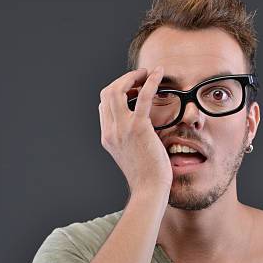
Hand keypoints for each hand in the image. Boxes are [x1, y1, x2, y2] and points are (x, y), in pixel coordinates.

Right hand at [99, 66, 172, 195]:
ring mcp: (122, 129)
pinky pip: (142, 97)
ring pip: (118, 90)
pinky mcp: (138, 128)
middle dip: (122, 80)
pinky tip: (159, 73)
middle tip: (139, 77)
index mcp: (107, 137)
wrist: (149, 189)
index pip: (104, 105)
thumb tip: (142, 130)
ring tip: (147, 74)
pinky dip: (150, 81)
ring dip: (132, 77)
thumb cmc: (147, 176)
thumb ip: (130, 140)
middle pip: (107, 93)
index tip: (132, 90)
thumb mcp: (132, 156)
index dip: (117, 92)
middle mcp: (111, 131)